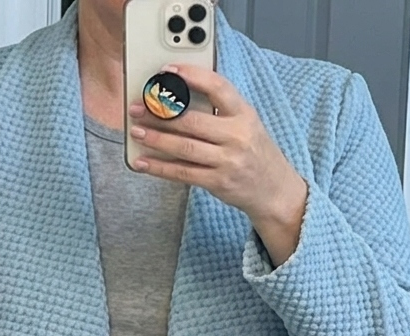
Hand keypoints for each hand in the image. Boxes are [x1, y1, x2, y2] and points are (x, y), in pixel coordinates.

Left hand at [129, 63, 308, 265]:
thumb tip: (178, 99)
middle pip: (192, 121)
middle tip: (138, 108)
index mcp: (244, 114)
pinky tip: (142, 162)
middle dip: (161, 114)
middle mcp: (237, 136)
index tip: (167, 71)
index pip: (217, 87)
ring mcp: (227, 161)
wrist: (273, 189)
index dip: (191, 77)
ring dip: (156, 139)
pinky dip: (159, 168)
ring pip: (184, 148)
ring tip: (136, 132)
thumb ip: (220, 110)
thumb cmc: (254, 152)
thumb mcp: (246, 123)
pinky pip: (182, 173)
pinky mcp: (217, 182)